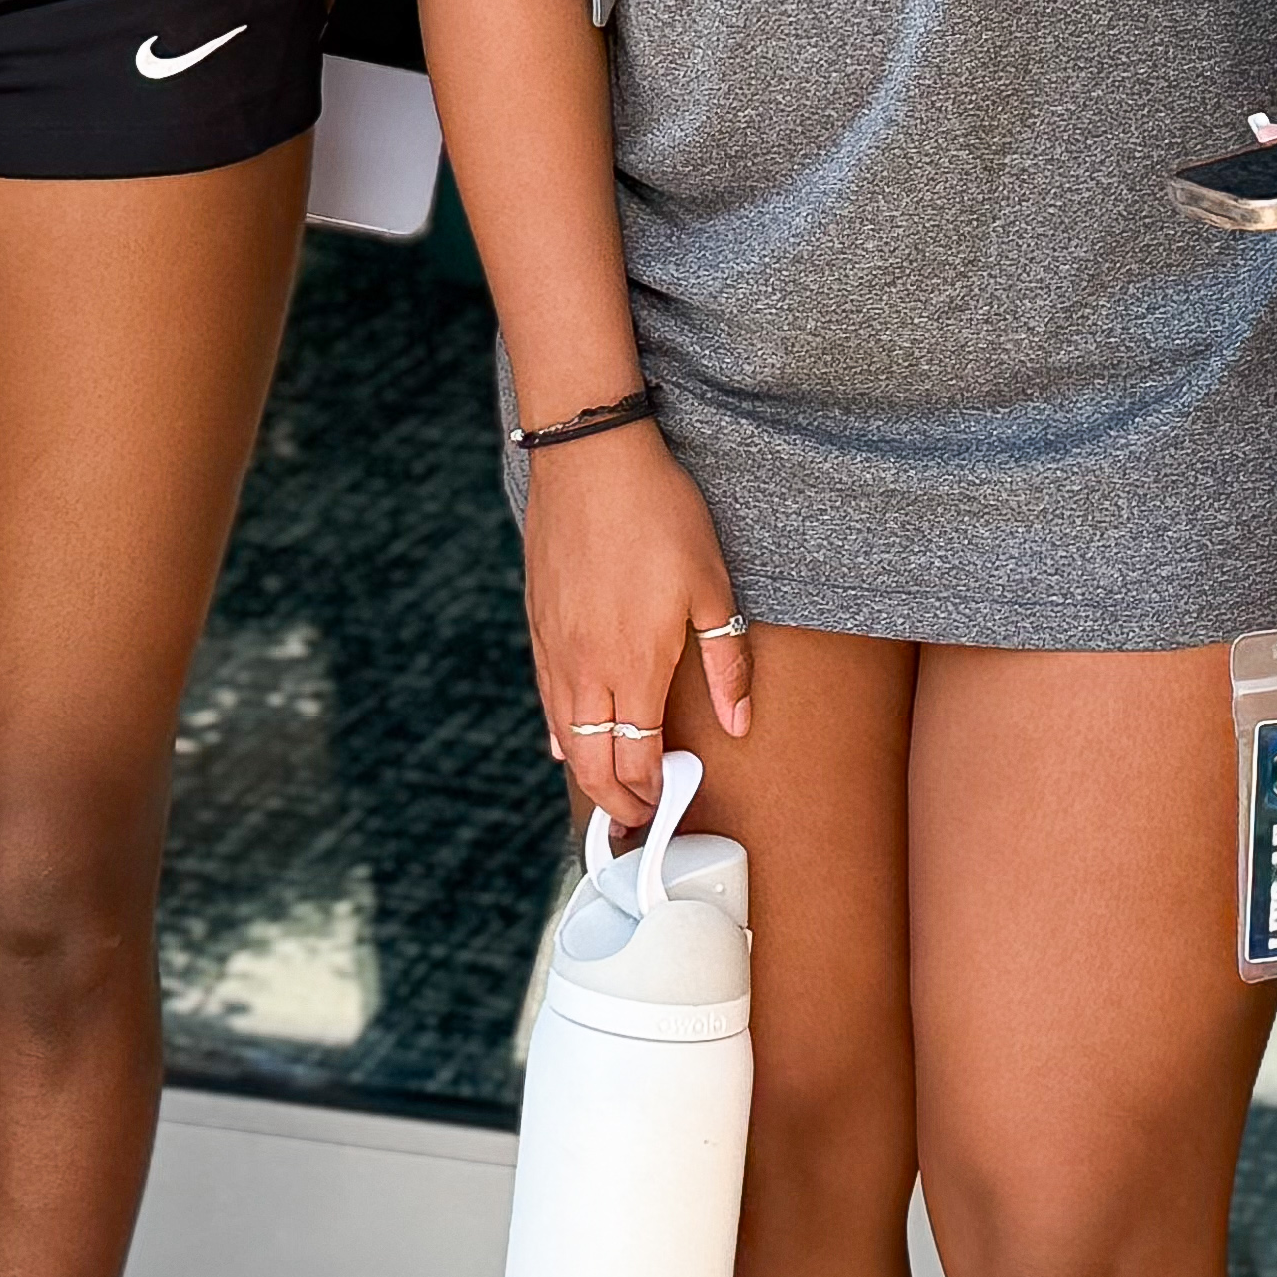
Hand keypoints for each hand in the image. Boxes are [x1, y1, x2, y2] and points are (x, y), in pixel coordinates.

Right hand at [521, 423, 751, 835]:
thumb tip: (738, 724)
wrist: (590, 456)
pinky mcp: (538, 623)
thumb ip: (725, 662)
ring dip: (585, 771)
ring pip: (562, 735)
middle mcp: (587, 667)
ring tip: (607, 791)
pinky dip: (558, 730)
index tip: (668, 806)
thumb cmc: (659, 513)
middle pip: (592, 762)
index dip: (651, 794)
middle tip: (637, 820)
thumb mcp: (711, 584)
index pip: (636, 759)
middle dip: (615, 801)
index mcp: (635, 665)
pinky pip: (545, 696)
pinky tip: (565, 740)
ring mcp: (555, 647)